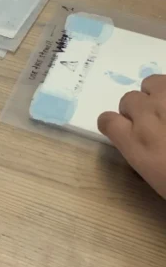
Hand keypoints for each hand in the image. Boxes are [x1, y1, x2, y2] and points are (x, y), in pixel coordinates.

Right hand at [99, 74, 165, 199]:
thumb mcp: (158, 184)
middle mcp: (147, 116)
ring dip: (156, 93)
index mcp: (136, 143)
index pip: (107, 121)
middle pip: (129, 100)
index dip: (115, 125)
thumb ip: (144, 159)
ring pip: (150, 83)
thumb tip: (141, 149)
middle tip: (157, 125)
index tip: (124, 130)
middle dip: (139, 110)